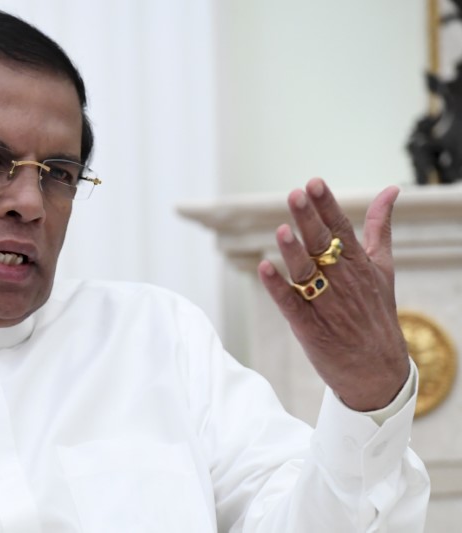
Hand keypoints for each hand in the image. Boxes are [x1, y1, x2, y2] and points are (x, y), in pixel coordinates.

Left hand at [257, 178, 409, 411]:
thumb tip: (390, 190)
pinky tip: (264, 268)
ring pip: (306, 272)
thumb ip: (380, 228)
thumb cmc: (376, 312)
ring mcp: (324, 303)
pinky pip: (290, 302)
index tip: (314, 183)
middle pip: (322, 245)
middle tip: (295, 195)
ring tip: (282, 230)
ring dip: (293, 252)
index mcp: (358, 264)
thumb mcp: (383, 267)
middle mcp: (342, 281)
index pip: (341, 228)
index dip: (326, 206)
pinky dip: (277, 287)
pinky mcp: (308, 325)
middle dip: (309, 220)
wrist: (378, 368)